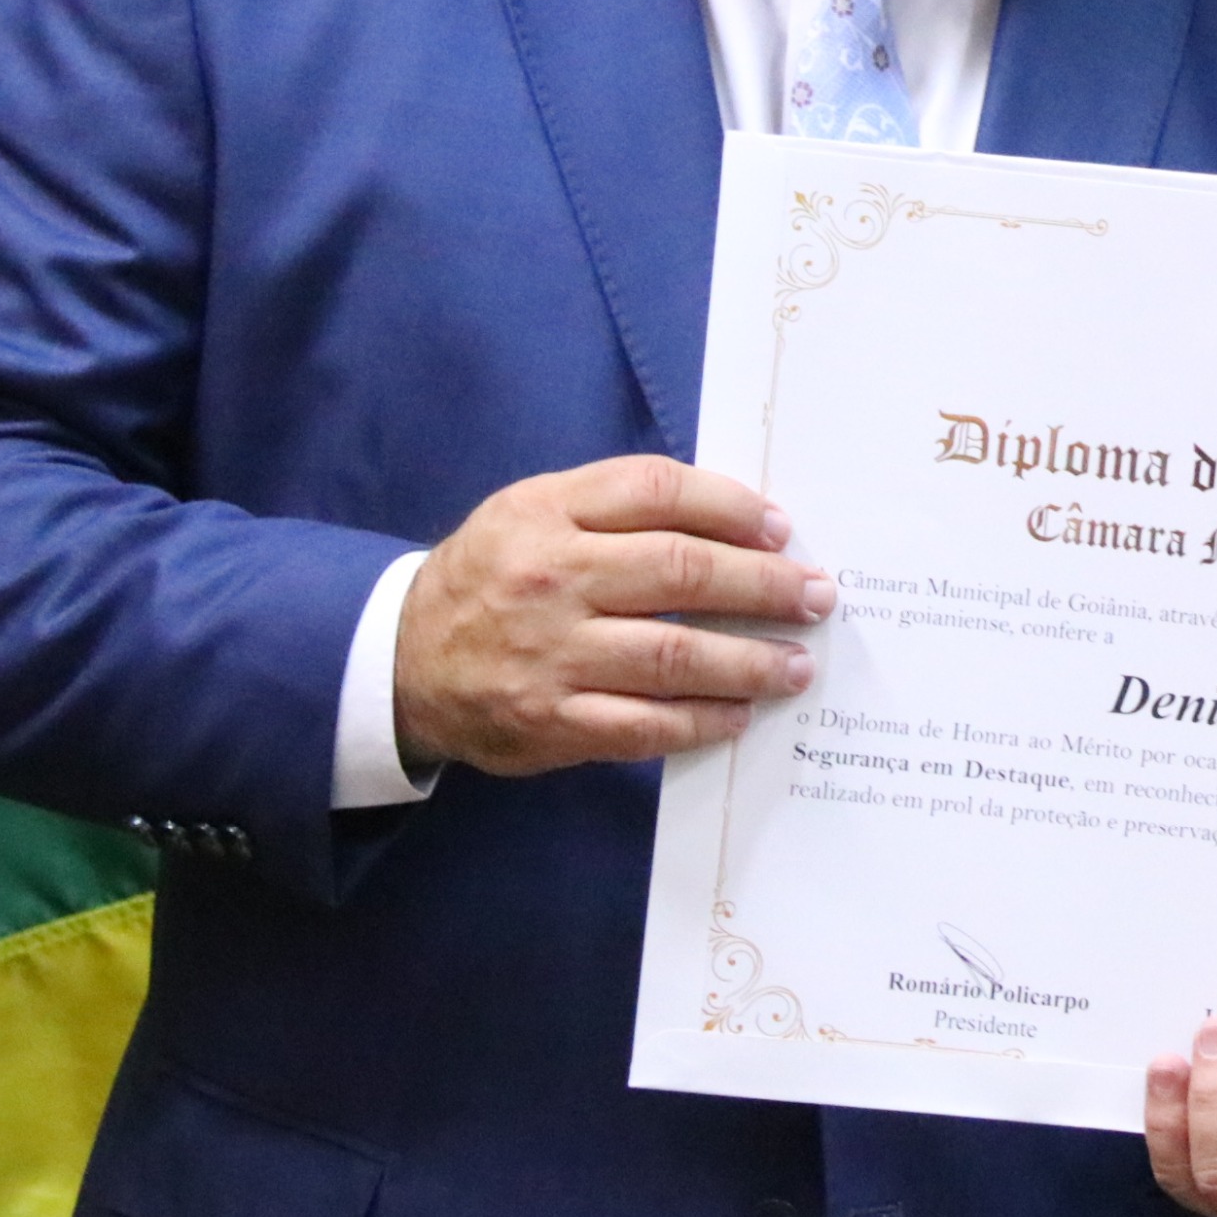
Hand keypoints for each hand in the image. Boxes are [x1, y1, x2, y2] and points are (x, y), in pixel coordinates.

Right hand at [393, 454, 831, 776]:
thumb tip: (736, 522)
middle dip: (764, 586)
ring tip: (798, 664)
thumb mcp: (532, 513)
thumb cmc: (493, 577)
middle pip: (680, 571)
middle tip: (816, 596)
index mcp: (545, 513)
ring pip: (673, 656)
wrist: (399, 662)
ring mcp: (549, 656)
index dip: (730, 507)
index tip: (781, 530)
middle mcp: (549, 579)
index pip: (656, 492)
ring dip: (749, 661)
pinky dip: (701, 722)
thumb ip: (616, 507)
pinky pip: (644, 725)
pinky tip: (739, 714)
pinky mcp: (550, 722)